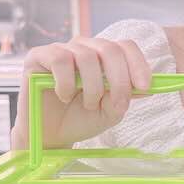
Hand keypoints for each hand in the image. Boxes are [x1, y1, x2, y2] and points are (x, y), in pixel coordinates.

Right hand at [10, 37, 152, 149]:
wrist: (49, 136)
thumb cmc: (79, 120)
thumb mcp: (108, 112)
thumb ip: (123, 98)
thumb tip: (143, 87)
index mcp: (103, 57)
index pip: (125, 47)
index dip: (138, 64)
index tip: (145, 87)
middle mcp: (84, 48)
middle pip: (109, 48)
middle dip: (119, 79)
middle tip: (116, 104)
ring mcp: (61, 50)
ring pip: (87, 56)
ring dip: (92, 87)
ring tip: (88, 105)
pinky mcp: (38, 56)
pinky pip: (60, 59)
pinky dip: (67, 83)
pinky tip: (64, 97)